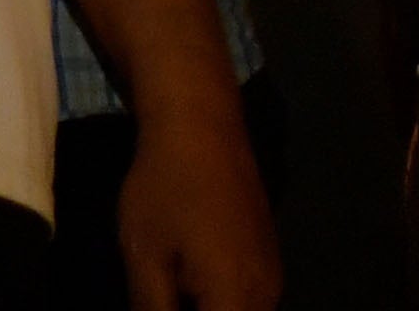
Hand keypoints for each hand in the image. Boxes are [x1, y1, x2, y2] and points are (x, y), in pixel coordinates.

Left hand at [113, 92, 282, 310]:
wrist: (202, 125)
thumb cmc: (166, 189)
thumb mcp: (146, 258)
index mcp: (238, 301)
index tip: (160, 305)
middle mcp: (267, 296)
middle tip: (158, 296)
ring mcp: (272, 277)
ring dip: (205, 306)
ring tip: (167, 291)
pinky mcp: (267, 259)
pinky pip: (247, 301)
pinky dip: (218, 302)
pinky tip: (185, 288)